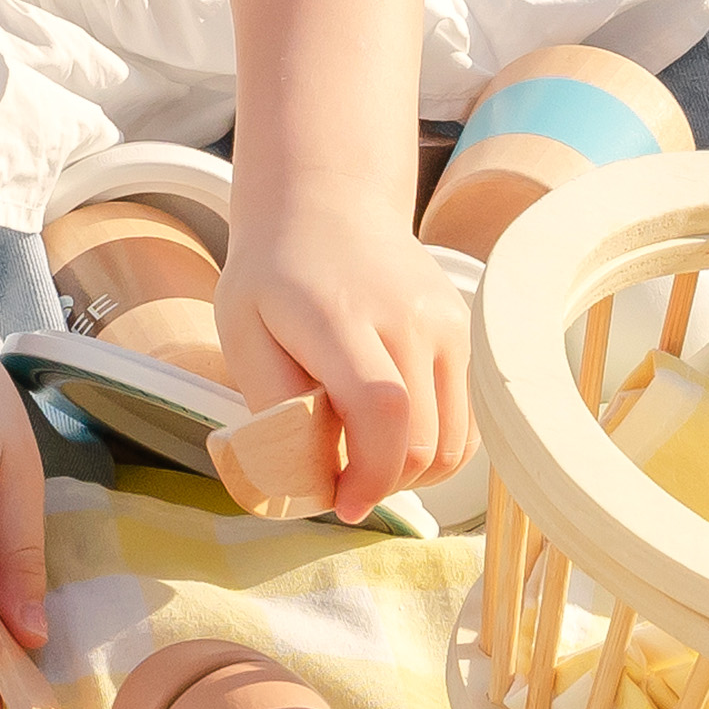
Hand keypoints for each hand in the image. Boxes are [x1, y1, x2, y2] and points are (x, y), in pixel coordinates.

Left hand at [213, 181, 470, 522]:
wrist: (327, 206)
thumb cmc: (274, 279)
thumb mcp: (244, 339)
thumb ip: (276, 408)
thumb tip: (316, 477)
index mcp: (343, 318)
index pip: (383, 411)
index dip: (370, 476)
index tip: (343, 503)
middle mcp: (409, 319)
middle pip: (423, 439)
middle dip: (384, 484)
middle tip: (345, 487)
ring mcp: (446, 324)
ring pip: (454, 441)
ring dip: (413, 474)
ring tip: (369, 464)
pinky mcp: (464, 335)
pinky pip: (464, 421)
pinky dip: (435, 451)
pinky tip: (395, 443)